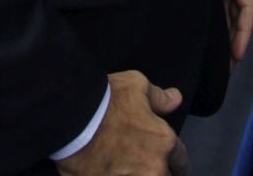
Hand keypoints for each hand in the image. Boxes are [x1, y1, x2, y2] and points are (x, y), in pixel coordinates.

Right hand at [55, 71, 185, 175]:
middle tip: (147, 166)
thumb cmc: (105, 101)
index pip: (181, 162)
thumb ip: (159, 97)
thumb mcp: (136, 86)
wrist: (71, 120)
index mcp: (164, 142)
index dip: (176, 163)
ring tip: (128, 170)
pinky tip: (110, 173)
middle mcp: (153, 168)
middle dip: (159, 172)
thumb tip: (175, 99)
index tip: (172, 165)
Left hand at [204, 0, 252, 61]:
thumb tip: (208, 9)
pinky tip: (209, 35)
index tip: (236, 57)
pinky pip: (220, 0)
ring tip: (219, 59)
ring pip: (231, 7)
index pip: (248, 4)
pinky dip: (219, 19)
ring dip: (228, 32)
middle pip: (241, 10)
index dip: (243, 32)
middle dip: (236, 39)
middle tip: (226, 69)